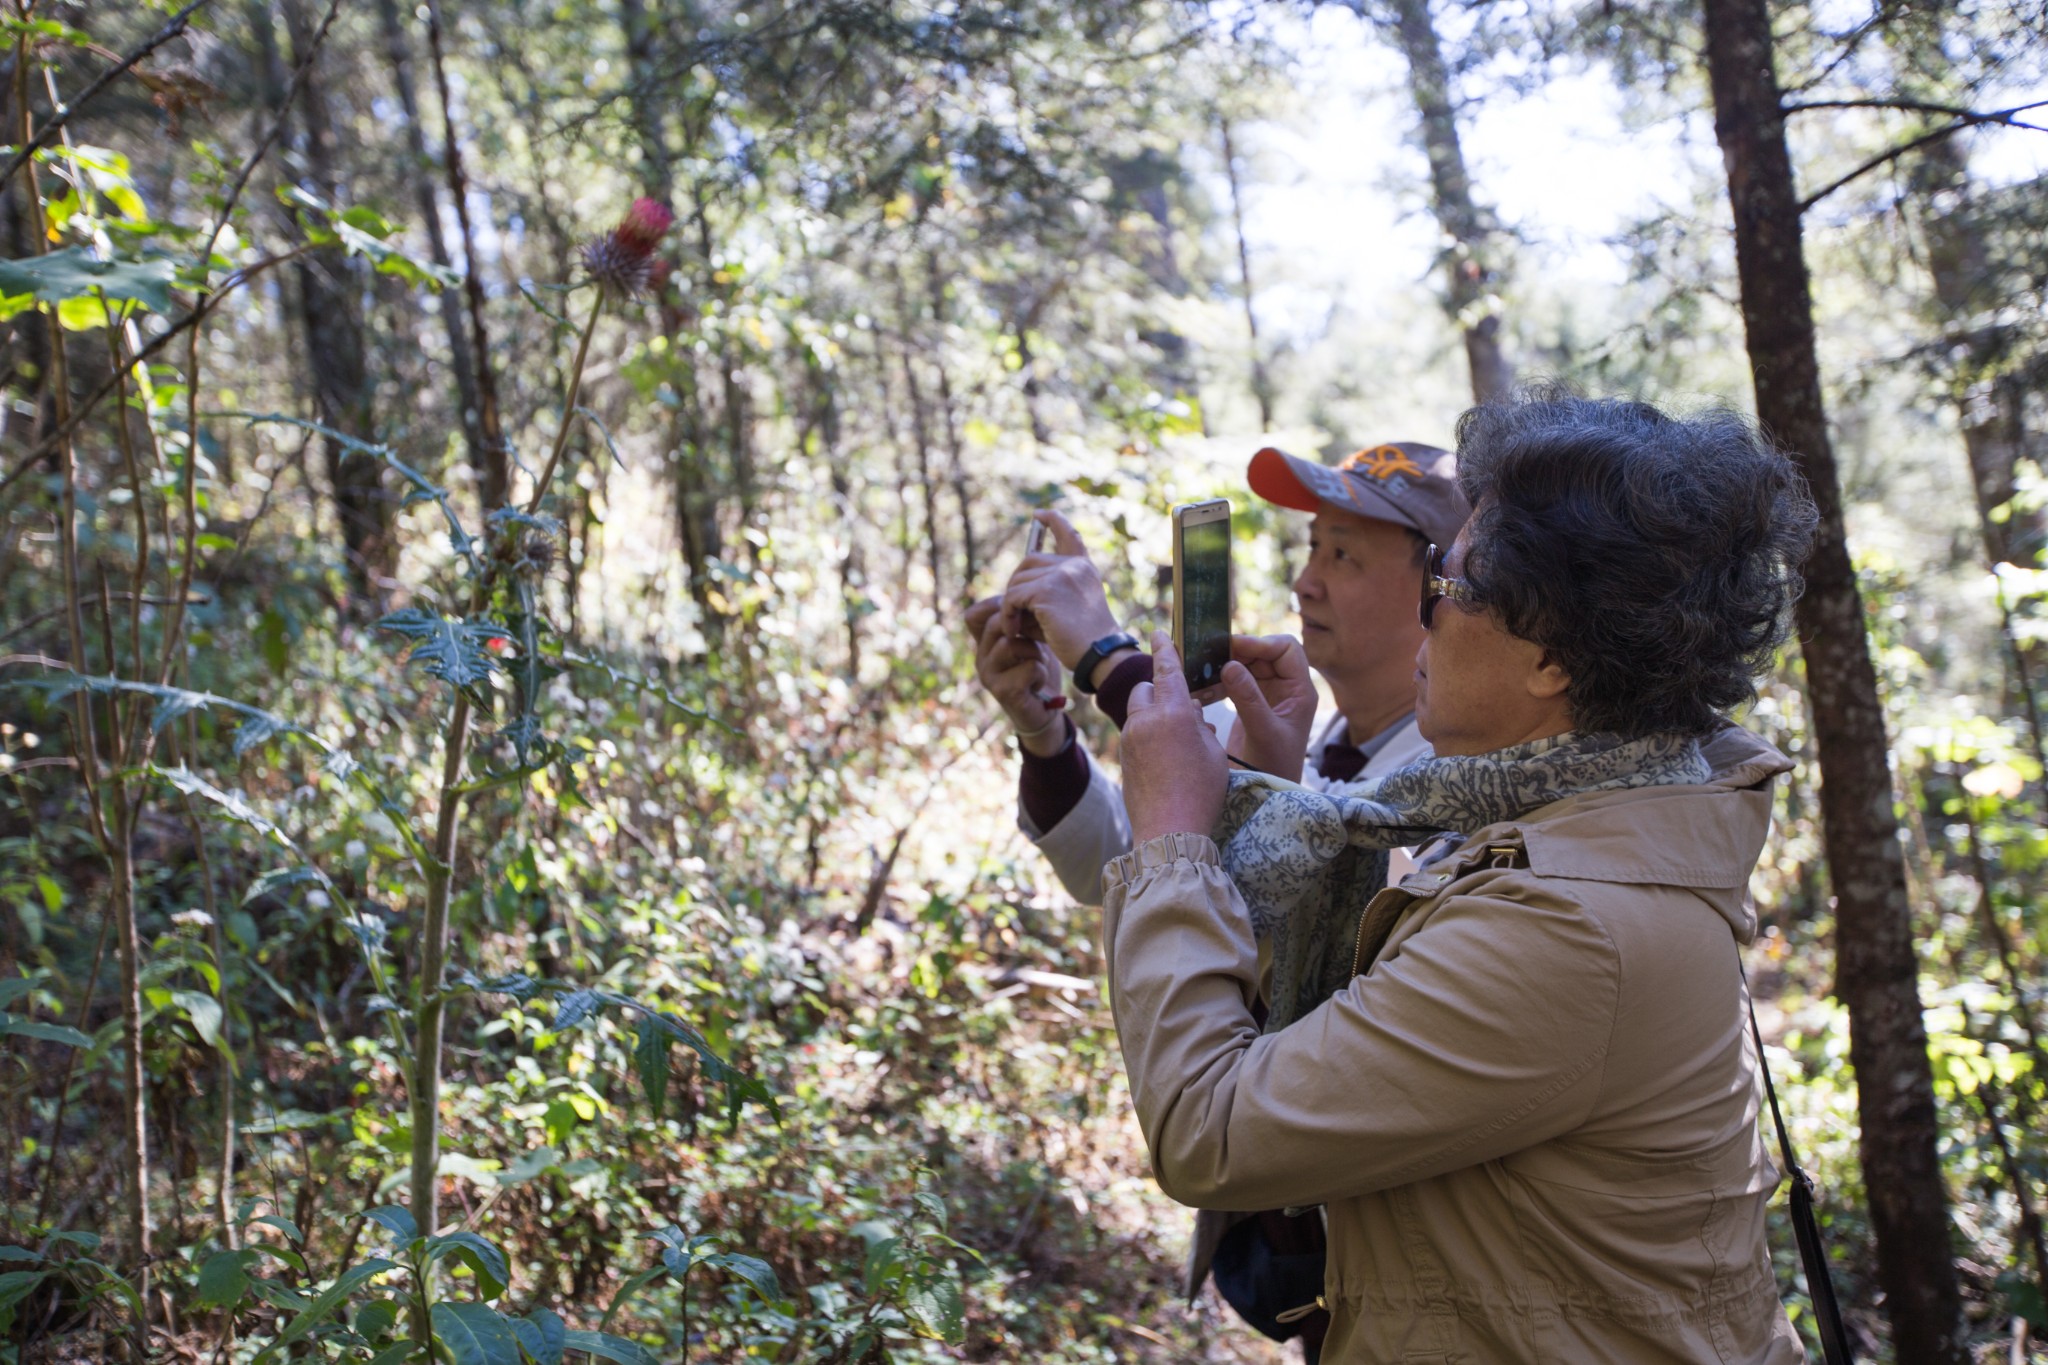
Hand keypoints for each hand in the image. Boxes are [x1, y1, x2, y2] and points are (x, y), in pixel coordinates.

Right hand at [966, 595, 1065, 755]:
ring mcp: (988, 675)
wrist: (1044, 710)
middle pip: (996, 624)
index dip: (997, 607)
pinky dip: (1041, 671)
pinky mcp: (1002, 692)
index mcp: (983, 642)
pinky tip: (1040, 680)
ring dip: (1036, 651)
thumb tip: (1024, 588)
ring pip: (1012, 644)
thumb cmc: (1037, 670)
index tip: (1023, 615)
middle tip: (1040, 640)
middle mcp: (980, 657)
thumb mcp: (1028, 639)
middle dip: (1026, 627)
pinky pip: (1028, 667)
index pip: (974, 614)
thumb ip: (1020, 620)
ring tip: (1040, 662)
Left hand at [1000, 510, 1124, 675]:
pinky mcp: (1047, 590)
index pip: (1068, 534)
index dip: (1054, 520)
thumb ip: (1047, 590)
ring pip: (1018, 581)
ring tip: (1016, 627)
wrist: (1099, 655)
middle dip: (1017, 585)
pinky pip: (1013, 597)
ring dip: (1011, 605)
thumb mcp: (1068, 607)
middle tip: (1014, 613)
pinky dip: (1008, 615)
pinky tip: (1014, 630)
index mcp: (1083, 568)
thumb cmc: (1083, 641)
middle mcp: (1074, 565)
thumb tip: (1013, 587)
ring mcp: (1061, 574)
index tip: (1040, 514)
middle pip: (1029, 561)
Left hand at [1122, 630, 1227, 845]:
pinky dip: (1148, 737)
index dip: (1164, 648)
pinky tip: (1166, 761)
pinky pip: (1135, 736)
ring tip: (1178, 740)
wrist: (1169, 831)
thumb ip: (1202, 725)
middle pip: (1145, 689)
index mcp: (1174, 713)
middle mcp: (1146, 721)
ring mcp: (1130, 740)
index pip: (1167, 669)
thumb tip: (1192, 714)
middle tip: (1181, 710)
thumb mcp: (1215, 753)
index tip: (1158, 632)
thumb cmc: (1202, 792)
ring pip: (1138, 713)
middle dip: (1158, 691)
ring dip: (1154, 716)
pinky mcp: (1124, 758)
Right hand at [1218, 634, 1316, 782]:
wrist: (1267, 791)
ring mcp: (1269, 695)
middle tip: (1211, 654)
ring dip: (1227, 664)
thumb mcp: (1262, 732)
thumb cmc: (1274, 766)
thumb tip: (1230, 665)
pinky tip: (1204, 686)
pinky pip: (1237, 681)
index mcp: (1300, 691)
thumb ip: (1248, 698)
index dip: (1262, 643)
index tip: (1233, 647)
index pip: (1287, 649)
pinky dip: (1221, 680)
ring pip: (1249, 665)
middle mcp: (1287, 688)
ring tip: (1204, 668)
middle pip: (1265, 653)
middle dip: (1240, 651)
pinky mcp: (1251, 704)